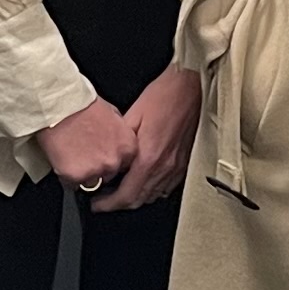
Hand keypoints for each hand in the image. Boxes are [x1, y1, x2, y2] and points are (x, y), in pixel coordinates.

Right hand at [34, 97, 128, 199]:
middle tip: (84, 153)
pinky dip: (66, 175)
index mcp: (128, 147)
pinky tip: (62, 159)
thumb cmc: (82, 105)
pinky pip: (72, 184)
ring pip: (91, 182)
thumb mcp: (113, 114)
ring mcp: (95, 171)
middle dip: (98, 167)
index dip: (111, 159)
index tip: (102, 155)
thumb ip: (119, 133)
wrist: (59, 106)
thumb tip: (117, 141)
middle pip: (109, 175)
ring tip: (72, 154)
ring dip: (83, 173)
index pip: (125, 165)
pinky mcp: (76, 176)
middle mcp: (114, 161)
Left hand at [93, 68, 201, 211]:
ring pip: (153, 196)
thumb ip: (118, 143)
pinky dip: (152, 189)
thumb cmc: (165, 95)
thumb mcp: (132, 115)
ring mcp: (177, 167)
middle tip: (104, 199)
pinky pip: (166, 186)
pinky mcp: (185, 163)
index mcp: (149, 157)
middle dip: (119, 204)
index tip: (97, 204)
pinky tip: (143, 179)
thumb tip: (107, 160)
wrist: (191, 85)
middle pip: (139, 200)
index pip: (126, 195)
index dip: (108, 204)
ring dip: (135, 197)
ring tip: (121, 189)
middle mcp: (165, 167)